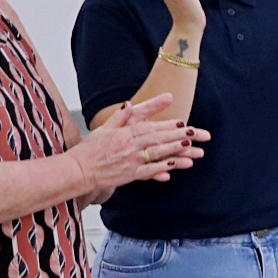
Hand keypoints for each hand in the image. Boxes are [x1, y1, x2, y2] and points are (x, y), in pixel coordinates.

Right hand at [76, 95, 205, 187]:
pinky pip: (149, 170)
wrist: (79, 168)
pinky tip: (175, 166)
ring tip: (193, 149)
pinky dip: (162, 168)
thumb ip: (120, 116)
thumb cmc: (92, 148)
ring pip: (157, 154)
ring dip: (176, 151)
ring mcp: (131, 160)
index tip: (184, 122)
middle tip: (197, 133)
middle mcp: (130, 145)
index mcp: (125, 132)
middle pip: (159, 138)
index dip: (168, 124)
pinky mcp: (130, 174)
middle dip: (180, 135)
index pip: (151, 126)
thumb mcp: (104, 127)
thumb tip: (129, 103)